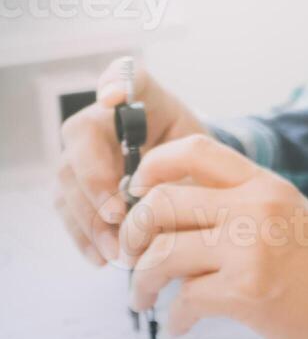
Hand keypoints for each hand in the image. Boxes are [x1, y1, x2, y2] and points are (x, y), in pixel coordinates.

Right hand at [55, 58, 208, 264]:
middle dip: (95, 185)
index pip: (119, 81)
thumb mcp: (208, 153)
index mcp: (137, 104)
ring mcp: (85, 159)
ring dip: (90, 221)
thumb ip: (188, 148)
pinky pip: (71, 212)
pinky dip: (85, 237)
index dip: (112, 83)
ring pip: (69, 186)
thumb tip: (164, 159)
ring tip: (117, 250)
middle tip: (119, 215)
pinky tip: (102, 257)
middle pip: (78, 148)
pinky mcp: (82, 191)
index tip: (115, 98)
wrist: (200, 188)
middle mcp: (100, 125)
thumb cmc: (202, 165)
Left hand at [118, 136, 307, 338]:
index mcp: (266, 187)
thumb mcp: (293, 218)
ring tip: (142, 297)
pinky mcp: (247, 294)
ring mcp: (250, 251)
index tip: (139, 192)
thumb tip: (182, 217)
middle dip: (134, 232)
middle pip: (162, 204)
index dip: (152, 168)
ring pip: (163, 254)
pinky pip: (187, 299)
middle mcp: (255, 211)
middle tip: (131, 254)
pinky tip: (180, 325)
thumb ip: (246, 208)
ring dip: (143, 280)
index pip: (193, 151)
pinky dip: (176, 316)